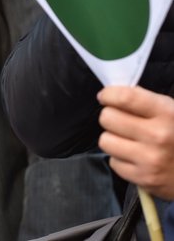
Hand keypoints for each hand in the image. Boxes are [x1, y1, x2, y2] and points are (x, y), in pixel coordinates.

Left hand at [97, 85, 173, 199]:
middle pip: (107, 118)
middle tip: (121, 122)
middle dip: (111, 118)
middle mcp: (158, 135)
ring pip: (105, 141)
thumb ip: (146, 100)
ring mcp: (150, 159)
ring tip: (128, 141)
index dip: (109, 95)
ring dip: (113, 140)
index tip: (106, 97)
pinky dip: (120, 160)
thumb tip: (115, 94)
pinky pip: (113, 162)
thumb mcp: (172, 112)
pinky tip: (135, 158)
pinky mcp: (143, 178)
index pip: (125, 97)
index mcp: (167, 113)